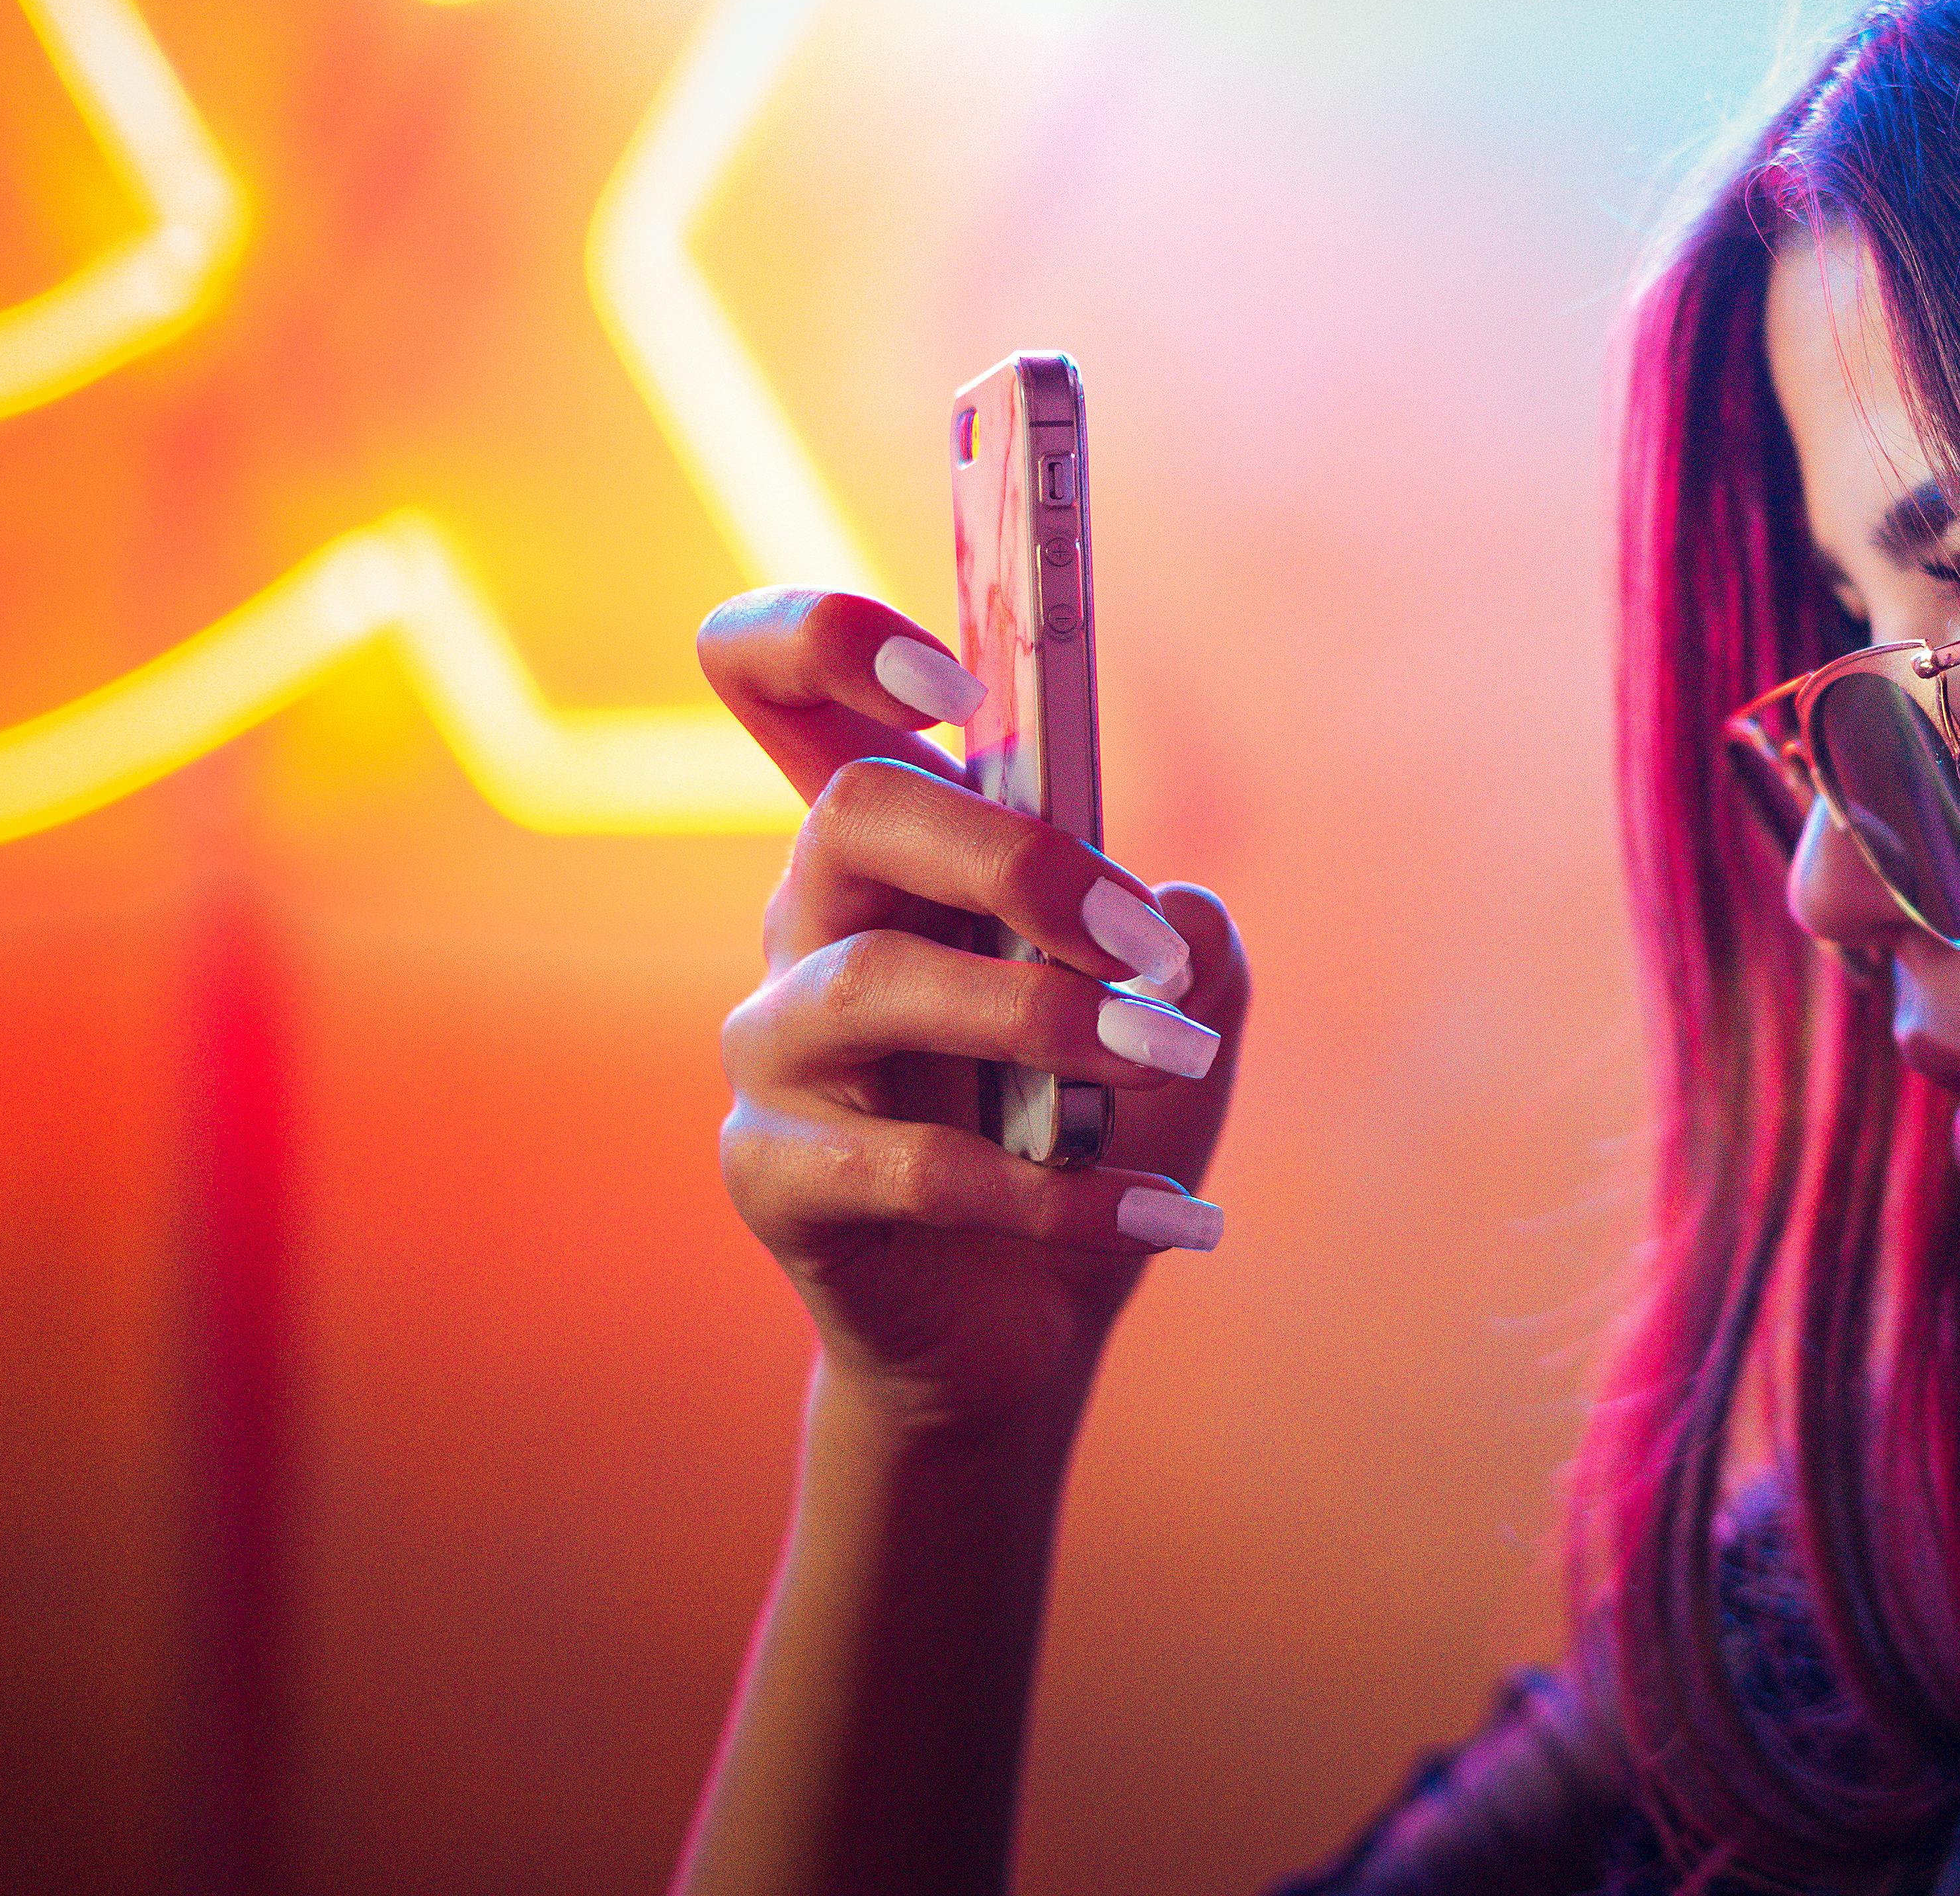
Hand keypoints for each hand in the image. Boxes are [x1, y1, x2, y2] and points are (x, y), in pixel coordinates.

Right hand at [698, 587, 1252, 1436]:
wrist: (1031, 1318)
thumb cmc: (1093, 1128)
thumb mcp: (1175, 1014)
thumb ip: (1187, 940)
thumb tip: (1180, 912)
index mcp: (893, 851)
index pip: (776, 685)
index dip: (827, 640)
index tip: (961, 686)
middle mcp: (809, 923)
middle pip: (853, 809)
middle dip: (1014, 857)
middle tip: (1140, 945)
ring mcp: (772, 1047)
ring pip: (872, 983)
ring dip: (1049, 1020)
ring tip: (1174, 1065)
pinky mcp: (774, 1173)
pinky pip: (909, 1166)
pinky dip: (1061, 1193)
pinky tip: (1170, 1216)